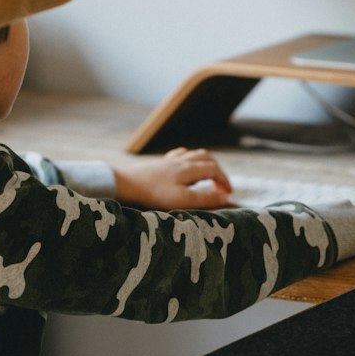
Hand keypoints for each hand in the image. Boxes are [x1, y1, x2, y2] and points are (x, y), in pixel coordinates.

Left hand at [112, 148, 232, 208]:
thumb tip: (224, 197)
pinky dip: (188, 159)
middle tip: (219, 186)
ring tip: (206, 177)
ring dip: (204, 163)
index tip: (228, 193)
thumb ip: (205, 198)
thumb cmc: (154, 194)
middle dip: (217, 170)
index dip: (224, 180)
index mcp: (189, 169)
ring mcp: (169, 160)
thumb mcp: (183, 200)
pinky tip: (183, 167)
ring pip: (193, 155)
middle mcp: (181, 161)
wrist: (125, 184)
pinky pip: (178, 155)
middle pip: (206, 158)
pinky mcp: (158, 164)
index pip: (214, 169)